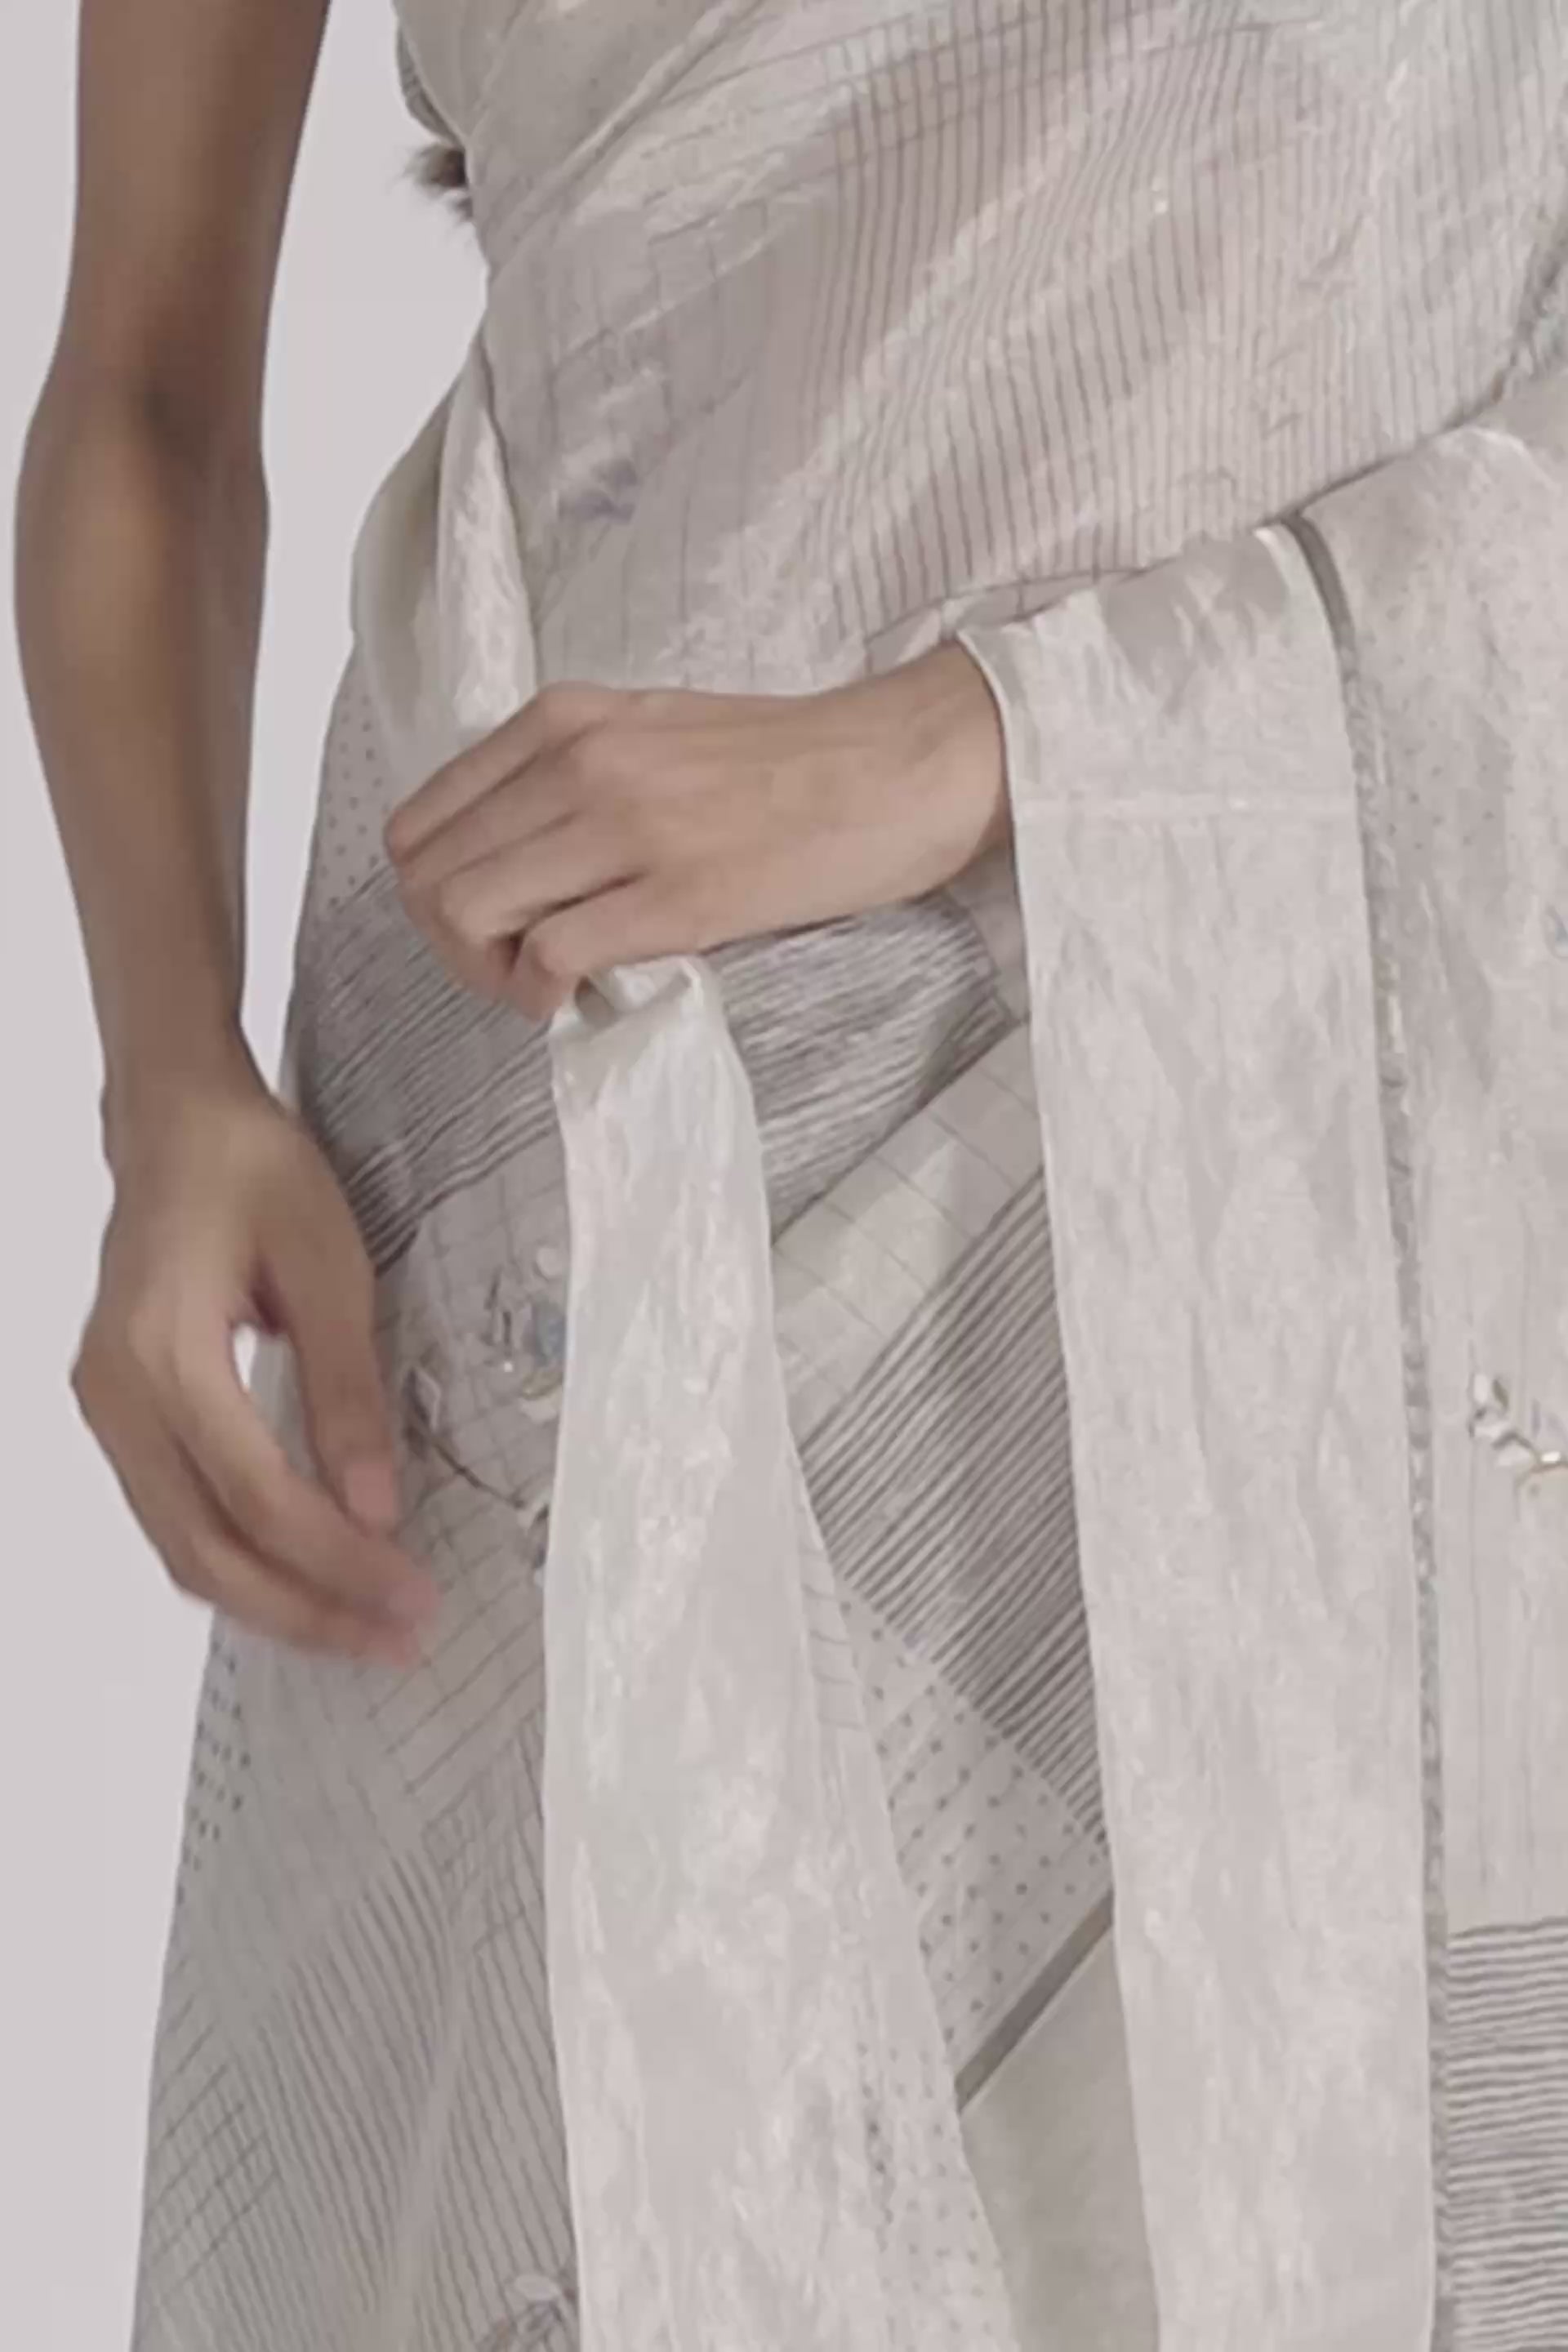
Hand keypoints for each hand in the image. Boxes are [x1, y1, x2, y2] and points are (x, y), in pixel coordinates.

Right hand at [72, 1075, 439, 1661]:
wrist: (178, 1122)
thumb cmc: (254, 1171)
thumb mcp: (330, 1265)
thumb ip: (349, 1390)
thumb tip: (377, 1507)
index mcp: (165, 1352)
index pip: (257, 1496)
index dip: (337, 1560)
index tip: (414, 1597)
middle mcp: (116, 1394)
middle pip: (204, 1549)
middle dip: (305, 1608)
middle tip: (396, 1638)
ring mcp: (105, 1409)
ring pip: (179, 1548)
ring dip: (271, 1600)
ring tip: (362, 1626)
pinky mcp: (117, 1414)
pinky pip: (170, 1516)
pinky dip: (237, 1561)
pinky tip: (304, 1577)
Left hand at [385, 640, 1006, 1017]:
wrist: (899, 767)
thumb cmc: (791, 761)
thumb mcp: (653, 731)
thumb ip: (571, 776)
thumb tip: (512, 858)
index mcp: (564, 719)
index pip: (420, 821)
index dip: (432, 892)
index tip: (490, 924)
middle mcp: (578, 760)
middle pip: (429, 876)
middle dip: (450, 944)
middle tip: (511, 969)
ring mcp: (624, 825)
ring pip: (468, 912)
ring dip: (489, 972)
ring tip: (542, 985)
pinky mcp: (676, 894)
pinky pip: (549, 955)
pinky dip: (541, 993)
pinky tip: (579, 996)